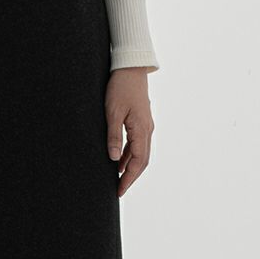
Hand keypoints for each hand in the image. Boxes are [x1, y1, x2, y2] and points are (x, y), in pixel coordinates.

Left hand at [105, 67, 155, 196]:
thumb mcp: (112, 111)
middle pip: (142, 161)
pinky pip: (137, 143)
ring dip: (130, 166)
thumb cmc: (120, 88)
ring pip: (140, 152)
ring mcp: (146, 125)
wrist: (130, 68)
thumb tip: (113, 159)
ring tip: (118, 177)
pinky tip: (119, 158)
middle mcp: (147, 130)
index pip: (138, 162)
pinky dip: (130, 154)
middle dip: (131, 176)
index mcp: (142, 130)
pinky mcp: (141, 120)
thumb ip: (113, 135)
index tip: (119, 190)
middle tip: (119, 189)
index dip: (129, 178)